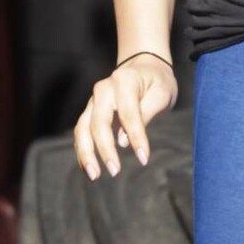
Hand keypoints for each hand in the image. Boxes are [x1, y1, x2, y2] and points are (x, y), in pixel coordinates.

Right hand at [73, 54, 176, 180]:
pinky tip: (89, 168)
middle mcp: (103, 89)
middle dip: (104, 149)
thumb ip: (145, 113)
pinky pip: (81, 132)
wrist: (144, 67)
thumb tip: (123, 141)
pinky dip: (83, 150)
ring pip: (82, 128)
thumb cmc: (157, 81)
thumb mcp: (162, 93)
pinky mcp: (90, 111)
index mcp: (124, 81)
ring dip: (86, 153)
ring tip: (94, 176)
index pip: (128, 113)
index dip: (136, 137)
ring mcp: (93, 100)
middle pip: (98, 122)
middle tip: (115, 172)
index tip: (144, 159)